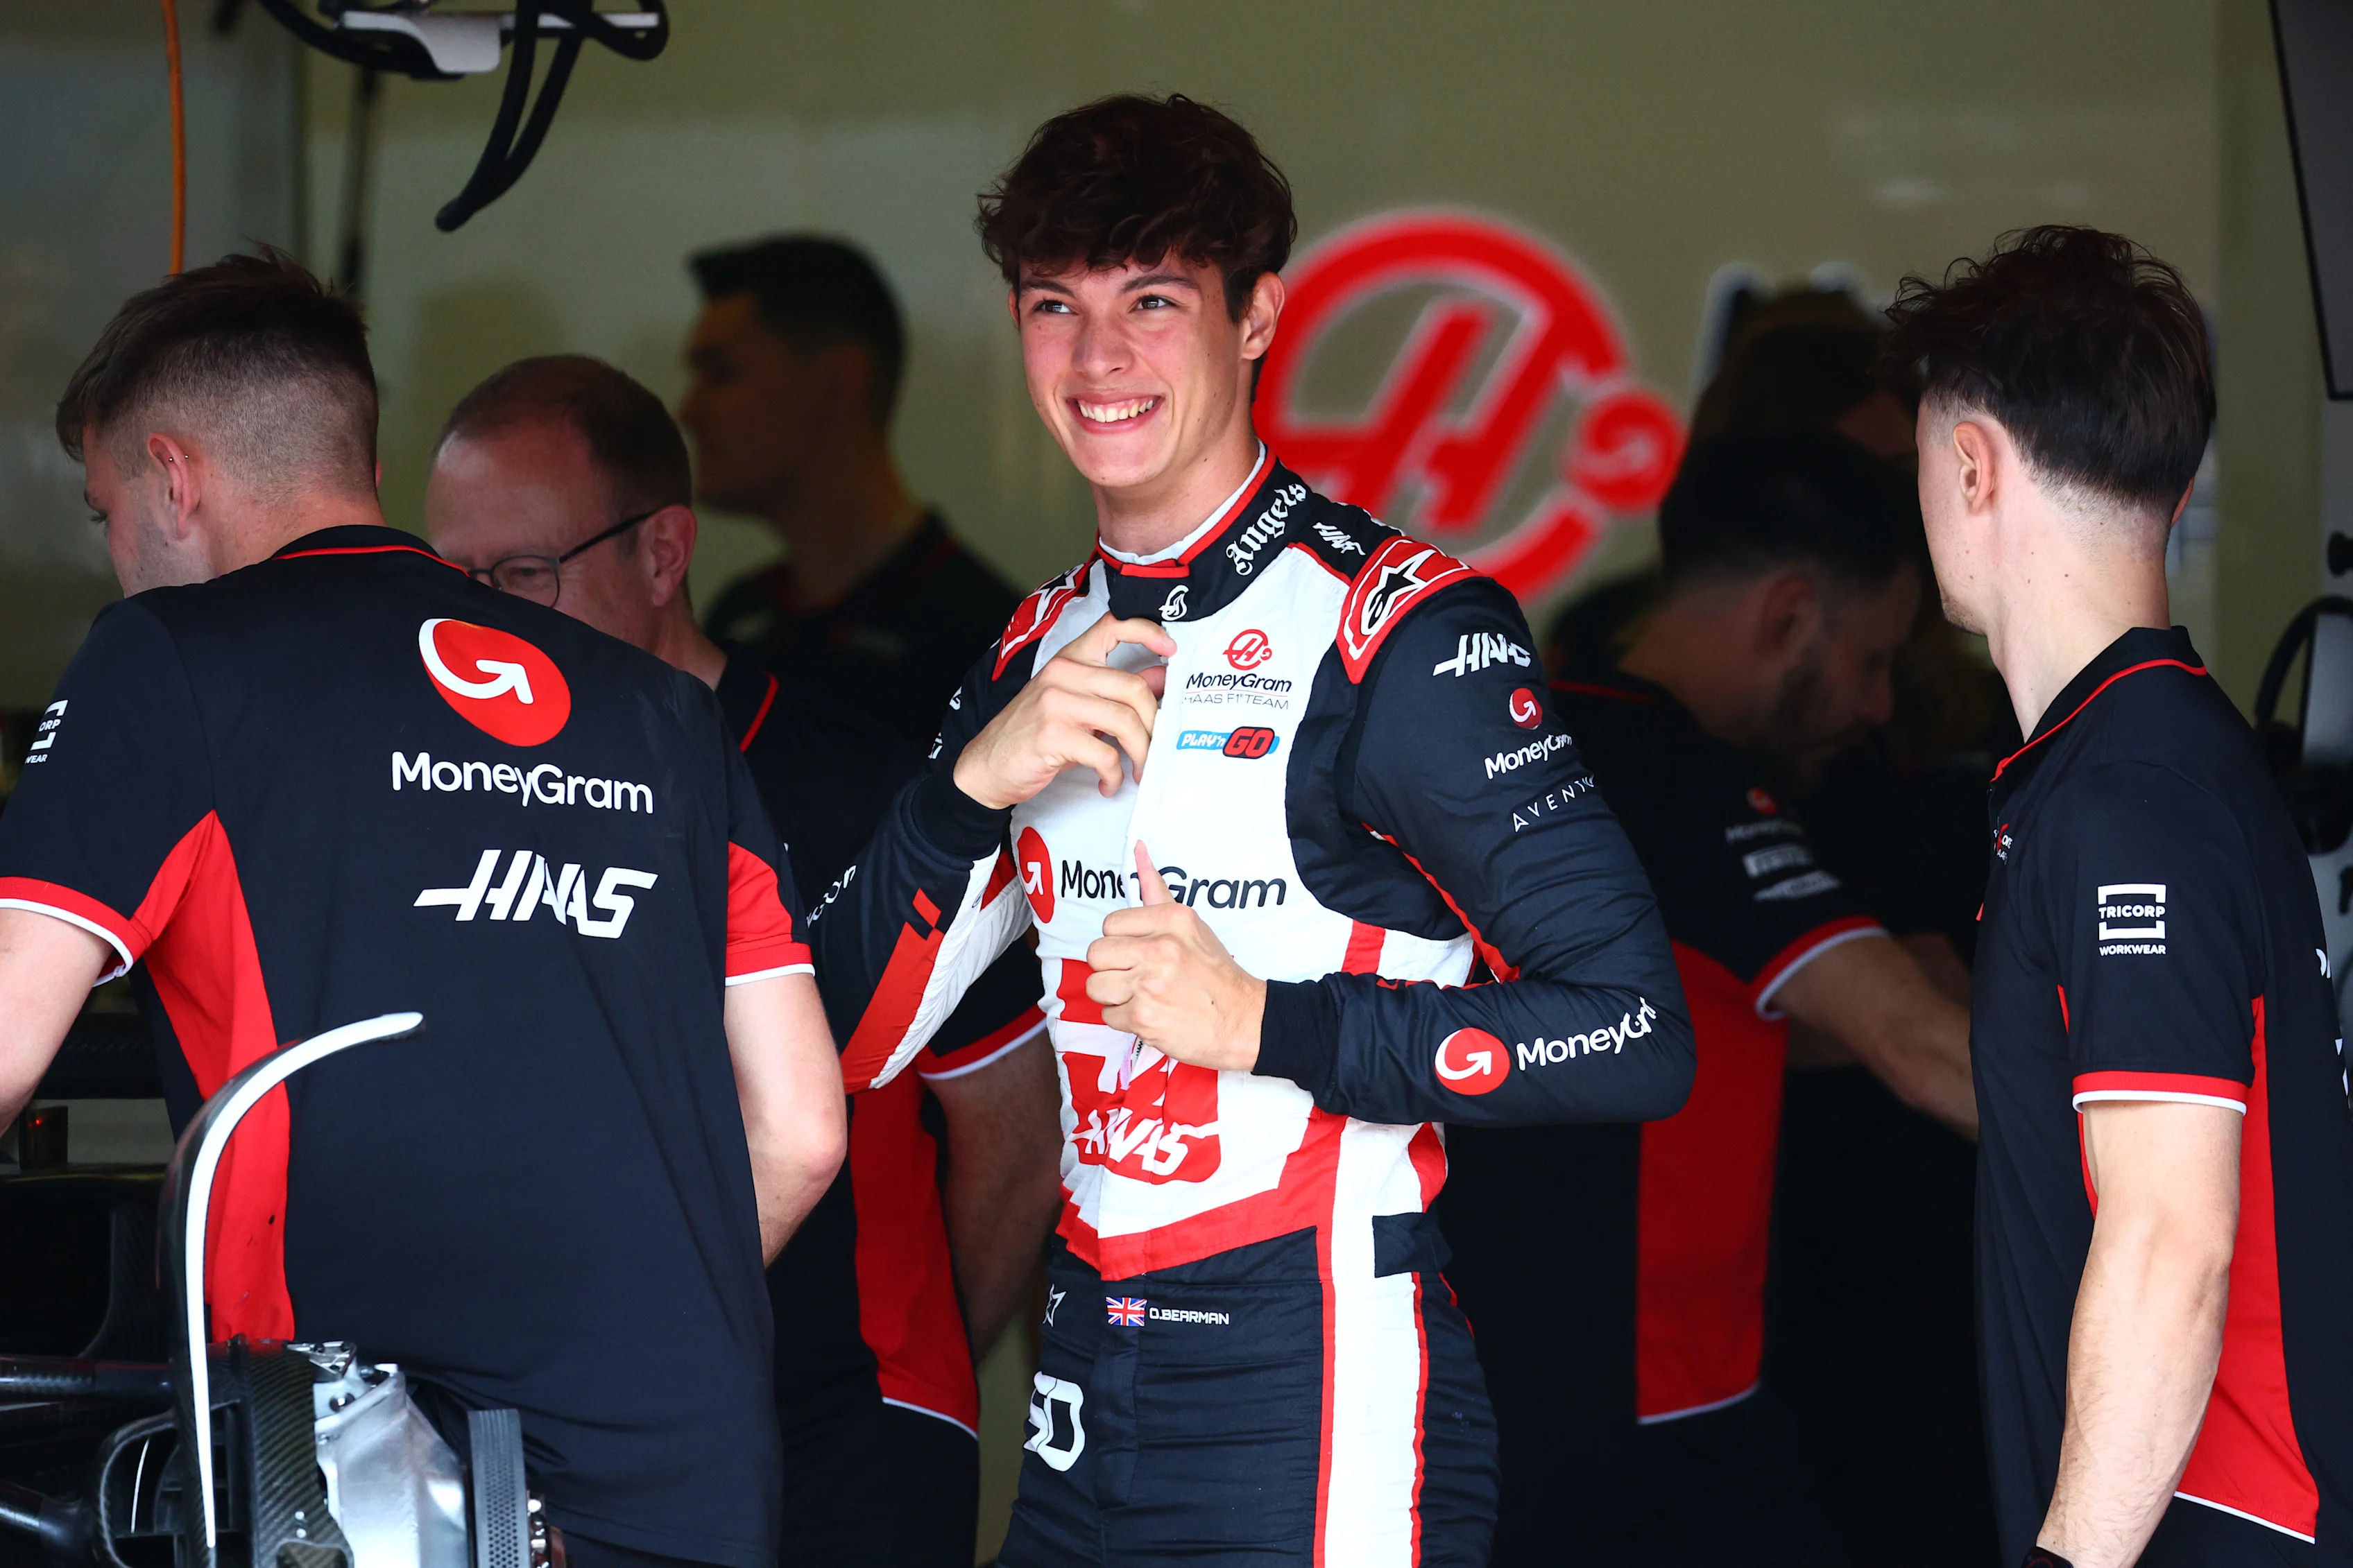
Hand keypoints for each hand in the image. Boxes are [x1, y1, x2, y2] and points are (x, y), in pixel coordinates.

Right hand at [953, 613, 1174, 809]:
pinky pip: (1105, 754)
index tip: (1171, 649)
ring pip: (1125, 721)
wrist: (986, 766)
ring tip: (1138, 770)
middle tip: (1155, 748)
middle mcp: (1063, 674)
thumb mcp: (1075, 706)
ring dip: (1141, 753)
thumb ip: (1113, 692)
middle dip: (1154, 724)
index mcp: (1070, 660)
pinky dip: (1114, 774)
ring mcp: (1056, 702)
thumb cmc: (1032, 735)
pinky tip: (1108, 783)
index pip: (1112, 625)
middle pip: (1133, 687)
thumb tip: (1160, 680)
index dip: (1147, 631)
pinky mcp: (1053, 734)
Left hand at [1086, 844, 1266, 1070]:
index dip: (1120, 941)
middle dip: (1112, 968)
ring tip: (1143, 995)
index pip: (1109, 924)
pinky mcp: (1142, 1017)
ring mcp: (1149, 984)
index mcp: (1171, 920)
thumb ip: (1156, 891)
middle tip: (1137, 975)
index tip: (1139, 952)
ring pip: (1096, 985)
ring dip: (1115, 995)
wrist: (1240, 1020)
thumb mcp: (1191, 925)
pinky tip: (1150, 1013)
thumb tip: (1138, 848)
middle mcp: (1160, 948)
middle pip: (1096, 954)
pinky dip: (1125, 1019)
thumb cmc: (1214, 973)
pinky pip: (1108, 1015)